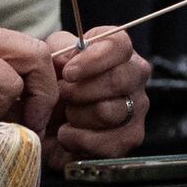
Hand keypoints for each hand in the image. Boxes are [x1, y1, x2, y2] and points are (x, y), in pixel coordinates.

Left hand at [47, 28, 150, 164]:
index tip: (68, 73)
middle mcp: (135, 77)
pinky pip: (105, 142)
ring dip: (76, 115)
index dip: (93, 59)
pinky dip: (77, 139)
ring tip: (65, 114)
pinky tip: (68, 133)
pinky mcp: (131, 137)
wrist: (49, 122)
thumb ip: (58, 50)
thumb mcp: (52, 59)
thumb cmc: (56, 84)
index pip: (120, 45)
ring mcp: (137, 108)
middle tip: (61, 95)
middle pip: (118, 80)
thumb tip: (66, 59)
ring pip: (108, 112)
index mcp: (118, 52)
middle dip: (80, 91)